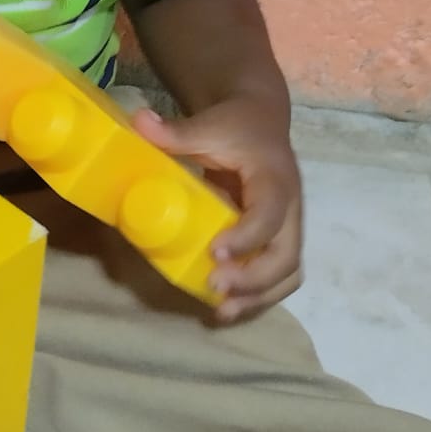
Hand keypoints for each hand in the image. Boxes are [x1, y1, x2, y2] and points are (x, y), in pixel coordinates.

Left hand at [134, 97, 302, 323]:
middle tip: (214, 286)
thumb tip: (139, 121)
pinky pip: (277, 275)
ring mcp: (288, 227)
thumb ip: (176, 131)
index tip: (214, 253)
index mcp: (276, 178)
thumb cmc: (234, 125)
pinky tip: (226, 306)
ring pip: (288, 272)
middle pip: (287, 255)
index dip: (247, 238)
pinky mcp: (278, 239)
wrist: (260, 121)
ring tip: (221, 311)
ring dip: (258, 296)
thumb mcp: (208, 124)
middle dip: (254, 279)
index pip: (271, 214)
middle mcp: (291, 208)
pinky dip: (257, 295)